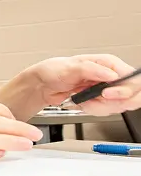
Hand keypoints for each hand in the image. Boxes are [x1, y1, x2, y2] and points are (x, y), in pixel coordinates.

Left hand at [26, 54, 140, 114]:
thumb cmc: (54, 70)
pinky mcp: (103, 101)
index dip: (125, 89)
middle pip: (133, 95)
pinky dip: (94, 110)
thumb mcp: (69, 67)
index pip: (132, 78)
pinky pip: (108, 111)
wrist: (44, 85)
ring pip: (120, 106)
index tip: (106, 94)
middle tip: (96, 100)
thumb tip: (110, 75)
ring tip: (84, 99)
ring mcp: (109, 90)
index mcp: (109, 64)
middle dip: (113, 102)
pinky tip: (84, 104)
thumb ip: (90, 70)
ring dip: (100, 107)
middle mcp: (112, 76)